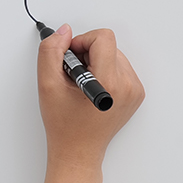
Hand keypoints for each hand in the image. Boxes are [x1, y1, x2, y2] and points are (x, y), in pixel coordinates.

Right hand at [37, 25, 143, 167]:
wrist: (78, 150)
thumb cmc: (64, 123)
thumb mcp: (47, 83)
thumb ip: (51, 51)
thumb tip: (64, 32)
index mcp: (110, 83)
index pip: (103, 38)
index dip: (80, 41)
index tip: (70, 58)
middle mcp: (128, 85)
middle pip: (107, 45)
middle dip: (86, 54)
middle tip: (73, 76)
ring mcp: (134, 90)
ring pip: (113, 53)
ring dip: (94, 61)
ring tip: (82, 83)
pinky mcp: (135, 93)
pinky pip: (119, 66)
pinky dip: (103, 70)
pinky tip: (91, 87)